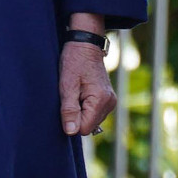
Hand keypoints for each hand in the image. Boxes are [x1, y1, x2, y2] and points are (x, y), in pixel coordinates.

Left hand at [59, 12, 115, 136]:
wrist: (86, 45)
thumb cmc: (74, 62)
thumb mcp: (67, 85)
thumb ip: (69, 110)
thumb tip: (70, 132)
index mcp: (101, 100)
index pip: (84, 128)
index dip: (71, 120)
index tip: (67, 103)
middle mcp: (110, 103)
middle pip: (88, 126)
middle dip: (77, 116)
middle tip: (71, 95)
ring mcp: (111, 101)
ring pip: (91, 121)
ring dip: (81, 111)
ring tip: (77, 92)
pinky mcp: (108, 99)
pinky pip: (94, 114)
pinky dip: (86, 108)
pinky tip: (82, 93)